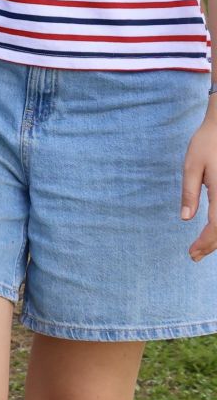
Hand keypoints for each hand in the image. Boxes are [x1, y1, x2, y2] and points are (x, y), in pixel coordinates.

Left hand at [183, 113, 216, 260]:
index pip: (216, 227)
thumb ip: (189, 193)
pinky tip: (213, 231)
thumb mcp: (191, 166)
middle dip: (212, 245)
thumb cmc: (207, 144)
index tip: (191, 252)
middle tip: (194, 255)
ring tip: (203, 247)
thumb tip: (186, 218)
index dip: (205, 243)